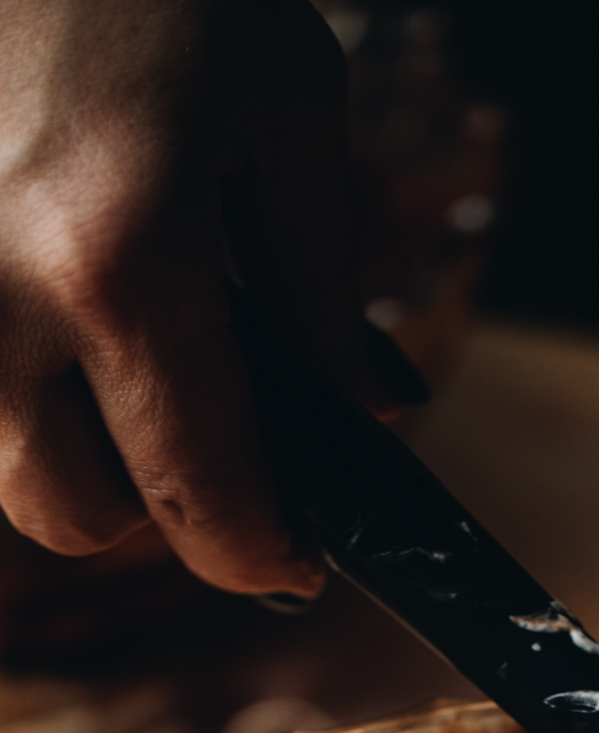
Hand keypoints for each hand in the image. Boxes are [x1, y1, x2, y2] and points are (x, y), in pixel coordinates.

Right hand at [0, 0, 390, 597]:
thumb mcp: (287, 104)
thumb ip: (325, 285)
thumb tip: (361, 415)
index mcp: (119, 261)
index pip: (199, 497)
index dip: (260, 556)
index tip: (296, 561)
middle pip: (73, 513)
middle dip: (152, 498)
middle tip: (206, 424)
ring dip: (68, 446)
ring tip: (120, 347)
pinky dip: (14, 377)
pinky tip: (59, 306)